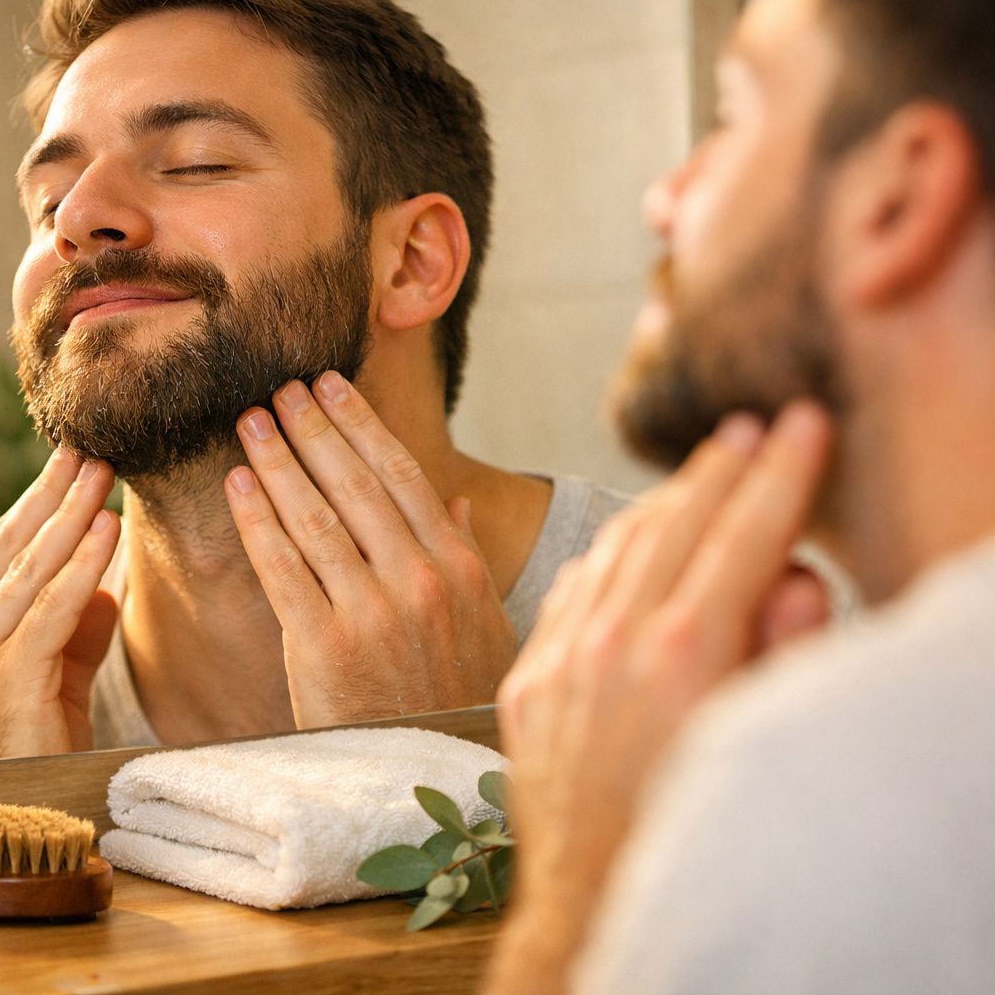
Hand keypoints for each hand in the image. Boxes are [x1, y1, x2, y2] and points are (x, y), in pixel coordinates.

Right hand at [0, 448, 119, 760]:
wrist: (3, 831)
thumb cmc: (28, 759)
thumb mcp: (49, 682)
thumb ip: (70, 633)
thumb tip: (102, 587)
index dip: (35, 508)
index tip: (67, 466)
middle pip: (9, 551)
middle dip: (51, 496)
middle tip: (86, 449)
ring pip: (29, 571)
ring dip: (70, 516)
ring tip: (102, 474)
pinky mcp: (5, 679)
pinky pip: (50, 609)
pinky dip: (81, 565)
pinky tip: (105, 530)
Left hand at [224, 371, 516, 727]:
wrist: (436, 777)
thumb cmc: (455, 698)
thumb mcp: (484, 627)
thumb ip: (467, 559)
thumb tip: (455, 503)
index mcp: (457, 568)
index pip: (402, 475)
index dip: (361, 424)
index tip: (332, 384)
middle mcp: (418, 582)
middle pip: (355, 485)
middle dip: (314, 429)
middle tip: (280, 387)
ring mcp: (371, 614)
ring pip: (316, 518)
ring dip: (279, 462)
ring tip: (251, 421)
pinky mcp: (324, 649)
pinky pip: (282, 569)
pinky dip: (258, 520)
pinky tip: (238, 485)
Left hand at [484, 403, 832, 994]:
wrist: (593, 895)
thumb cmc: (689, 827)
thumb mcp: (756, 737)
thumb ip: (777, 648)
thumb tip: (789, 573)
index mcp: (682, 655)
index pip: (742, 535)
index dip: (777, 475)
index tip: (797, 426)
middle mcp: (612, 644)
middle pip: (671, 527)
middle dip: (715, 472)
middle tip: (745, 431)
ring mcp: (560, 659)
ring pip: (610, 550)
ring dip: (656, 504)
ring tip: (693, 474)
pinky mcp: (524, 680)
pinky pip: (564, 593)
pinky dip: (601, 557)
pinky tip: (623, 542)